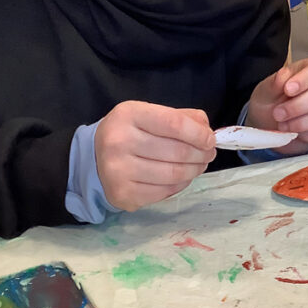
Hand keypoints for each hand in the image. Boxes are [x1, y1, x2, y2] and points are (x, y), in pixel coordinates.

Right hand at [95, 102, 215, 210]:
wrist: (96, 157)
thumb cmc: (131, 131)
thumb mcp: (150, 114)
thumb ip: (182, 117)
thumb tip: (207, 133)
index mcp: (128, 115)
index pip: (174, 123)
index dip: (198, 134)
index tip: (210, 140)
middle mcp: (119, 142)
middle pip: (177, 151)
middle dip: (201, 154)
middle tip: (209, 154)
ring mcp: (118, 170)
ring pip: (173, 174)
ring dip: (194, 171)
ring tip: (199, 165)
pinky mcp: (122, 194)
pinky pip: (164, 192)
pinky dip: (180, 185)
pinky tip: (182, 178)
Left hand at [247, 58, 307, 153]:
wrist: (268, 125)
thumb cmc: (270, 102)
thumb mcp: (266, 90)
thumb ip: (274, 82)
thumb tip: (283, 75)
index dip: (305, 79)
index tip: (288, 90)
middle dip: (298, 106)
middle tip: (277, 114)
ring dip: (300, 123)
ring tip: (282, 126)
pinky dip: (305, 135)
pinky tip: (293, 133)